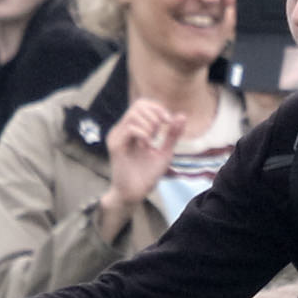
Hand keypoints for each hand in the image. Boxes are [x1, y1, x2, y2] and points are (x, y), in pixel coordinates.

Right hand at [100, 97, 183, 218]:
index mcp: (132, 129)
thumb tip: (181, 115)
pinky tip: (146, 146)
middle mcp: (122, 130)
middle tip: (159, 133)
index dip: (157, 108)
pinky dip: (143, 134)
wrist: (135, 193)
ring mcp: (117, 136)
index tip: (168, 122)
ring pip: (133, 114)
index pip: (142, 104)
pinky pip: (130, 128)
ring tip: (151, 142)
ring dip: (149, 125)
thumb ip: (172, 135)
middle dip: (155, 115)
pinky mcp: (115, 145)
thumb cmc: (147, 175)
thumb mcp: (165, 152)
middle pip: (138, 105)